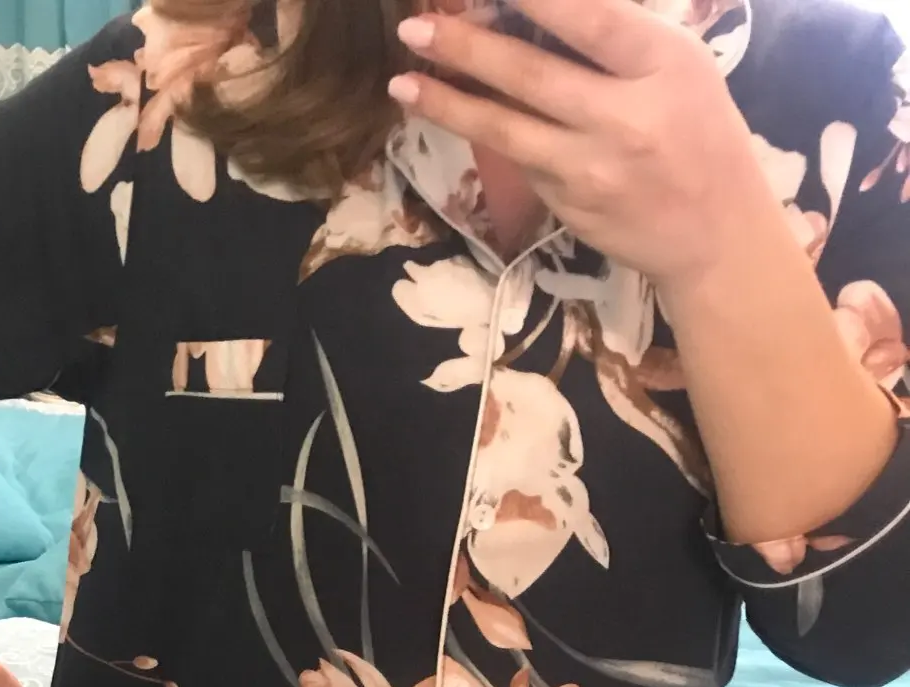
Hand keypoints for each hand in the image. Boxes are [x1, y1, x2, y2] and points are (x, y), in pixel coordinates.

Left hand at [391, 0, 777, 285]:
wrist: (713, 234)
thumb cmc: (698, 132)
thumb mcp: (679, 67)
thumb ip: (615, 39)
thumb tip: (533, 12)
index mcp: (663, 65)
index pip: (589, 19)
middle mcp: (625, 117)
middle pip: (531, 74)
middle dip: (466, 47)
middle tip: (415, 26)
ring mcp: (591, 168)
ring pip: (506, 128)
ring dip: (448, 102)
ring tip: (403, 81)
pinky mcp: (567, 204)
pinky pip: (518, 159)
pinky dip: (483, 131)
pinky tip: (451, 109)